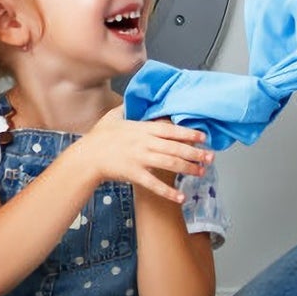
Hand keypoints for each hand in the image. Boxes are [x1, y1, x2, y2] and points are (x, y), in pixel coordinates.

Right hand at [80, 107, 212, 202]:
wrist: (86, 157)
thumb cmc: (99, 137)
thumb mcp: (113, 117)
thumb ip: (127, 109)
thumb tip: (133, 99)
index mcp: (142, 129)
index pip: (171, 130)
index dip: (189, 133)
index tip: (203, 137)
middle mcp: (145, 143)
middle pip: (175, 148)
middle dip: (195, 153)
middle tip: (210, 157)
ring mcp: (140, 158)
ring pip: (170, 164)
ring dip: (188, 169)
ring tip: (201, 173)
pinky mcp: (134, 174)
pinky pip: (154, 184)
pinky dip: (168, 191)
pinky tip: (181, 196)